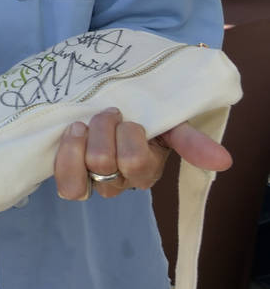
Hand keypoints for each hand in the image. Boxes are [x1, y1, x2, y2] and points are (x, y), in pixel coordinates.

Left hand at [53, 107, 232, 200]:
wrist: (111, 104)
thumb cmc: (143, 115)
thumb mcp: (169, 122)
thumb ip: (192, 140)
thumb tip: (224, 161)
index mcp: (146, 171)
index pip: (135, 161)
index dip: (128, 136)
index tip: (128, 116)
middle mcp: (120, 182)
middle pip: (103, 163)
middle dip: (102, 129)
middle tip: (107, 113)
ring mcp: (93, 182)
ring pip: (78, 182)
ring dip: (76, 146)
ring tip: (80, 125)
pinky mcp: (69, 175)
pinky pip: (64, 184)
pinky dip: (63, 156)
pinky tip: (69, 133)